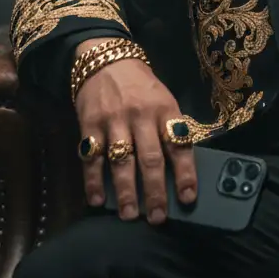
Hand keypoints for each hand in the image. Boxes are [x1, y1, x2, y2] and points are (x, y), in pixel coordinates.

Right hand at [74, 42, 196, 224]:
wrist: (107, 60)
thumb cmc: (141, 87)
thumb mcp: (163, 100)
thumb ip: (169, 129)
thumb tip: (178, 170)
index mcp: (165, 110)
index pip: (179, 145)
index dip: (185, 173)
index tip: (188, 198)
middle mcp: (141, 116)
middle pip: (151, 158)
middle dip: (155, 191)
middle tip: (158, 217)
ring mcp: (114, 121)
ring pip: (122, 161)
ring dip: (126, 192)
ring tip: (131, 215)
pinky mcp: (90, 125)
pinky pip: (92, 158)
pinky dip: (93, 181)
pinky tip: (98, 199)